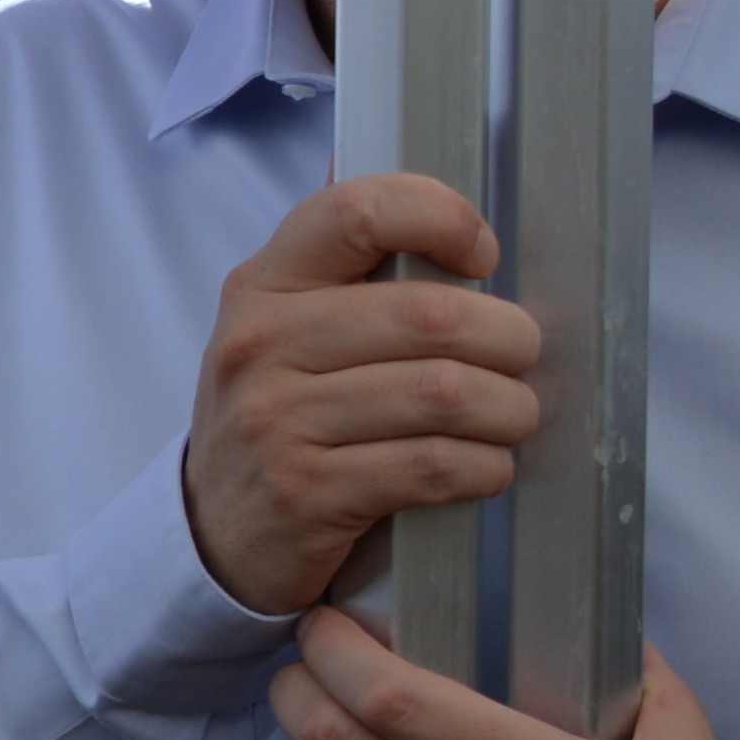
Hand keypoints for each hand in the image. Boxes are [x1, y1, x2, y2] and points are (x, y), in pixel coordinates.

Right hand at [179, 174, 544, 617]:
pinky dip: (484, 466)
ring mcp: (277, 421)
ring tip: (513, 417)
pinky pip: (433, 465)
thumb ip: (349, 272)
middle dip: (509, 338)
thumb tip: (445, 213)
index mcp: (264, 285)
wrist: (215, 527)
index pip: (357, 212)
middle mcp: (261, 344)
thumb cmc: (282, 413)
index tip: (481, 257)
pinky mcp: (307, 493)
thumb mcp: (285, 330)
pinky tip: (485, 466)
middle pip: (430, 316)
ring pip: (443, 394)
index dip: (442, 219)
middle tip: (523, 358)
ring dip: (508, 410)